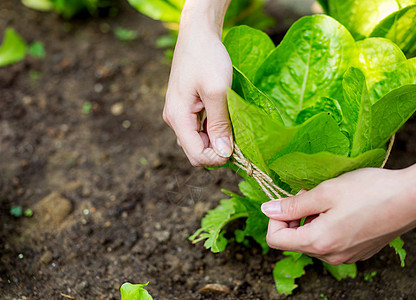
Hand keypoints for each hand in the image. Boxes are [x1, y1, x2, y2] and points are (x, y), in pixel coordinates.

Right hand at [163, 10, 232, 166]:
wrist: (198, 35)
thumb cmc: (207, 58)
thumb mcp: (217, 91)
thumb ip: (219, 124)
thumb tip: (224, 153)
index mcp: (178, 117)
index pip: (196, 155)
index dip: (217, 158)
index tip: (237, 148)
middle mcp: (174, 120)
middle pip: (196, 151)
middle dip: (217, 150)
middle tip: (238, 136)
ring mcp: (179, 115)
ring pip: (198, 141)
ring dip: (216, 140)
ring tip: (232, 125)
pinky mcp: (186, 109)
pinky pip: (198, 130)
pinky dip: (213, 130)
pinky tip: (225, 119)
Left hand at [261, 158, 415, 264]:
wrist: (412, 198)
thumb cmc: (369, 191)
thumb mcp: (325, 192)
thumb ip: (293, 205)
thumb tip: (267, 209)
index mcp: (318, 242)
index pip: (275, 240)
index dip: (275, 218)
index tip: (288, 201)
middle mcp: (331, 256)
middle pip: (294, 241)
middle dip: (295, 217)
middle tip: (310, 195)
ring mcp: (346, 257)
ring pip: (313, 241)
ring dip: (311, 221)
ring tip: (328, 200)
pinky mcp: (358, 252)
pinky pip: (331, 243)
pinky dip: (327, 226)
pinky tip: (343, 209)